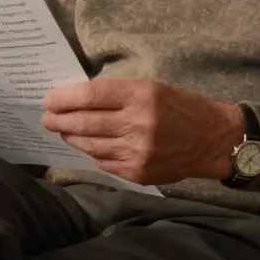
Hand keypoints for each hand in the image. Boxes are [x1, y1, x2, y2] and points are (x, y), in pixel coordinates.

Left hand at [41, 78, 243, 184]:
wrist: (213, 140)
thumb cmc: (181, 107)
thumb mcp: (152, 87)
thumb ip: (118, 92)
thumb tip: (78, 98)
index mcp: (142, 95)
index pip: (91, 95)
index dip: (64, 97)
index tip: (49, 99)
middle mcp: (138, 123)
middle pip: (85, 121)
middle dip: (59, 119)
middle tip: (46, 117)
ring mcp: (137, 152)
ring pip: (90, 144)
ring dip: (71, 136)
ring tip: (62, 129)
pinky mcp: (138, 172)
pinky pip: (103, 162)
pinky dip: (91, 152)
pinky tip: (87, 145)